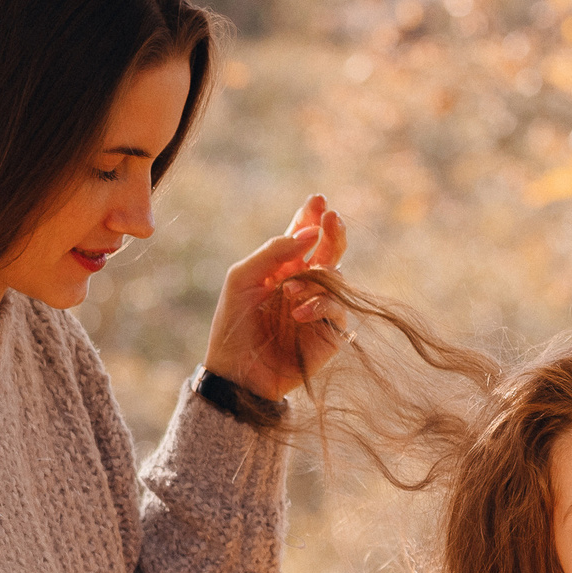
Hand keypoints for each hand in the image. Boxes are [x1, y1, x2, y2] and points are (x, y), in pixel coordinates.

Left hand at [204, 193, 350, 401]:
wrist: (236, 373)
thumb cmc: (233, 325)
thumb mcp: (243, 279)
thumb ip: (274, 252)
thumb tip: (311, 233)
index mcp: (283, 269)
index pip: (303, 237)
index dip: (311, 217)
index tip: (318, 200)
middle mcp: (304, 285)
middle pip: (329, 252)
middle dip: (333, 233)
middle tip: (332, 217)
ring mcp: (319, 309)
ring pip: (337, 278)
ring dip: (315, 277)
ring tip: (288, 291)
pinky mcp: (329, 334)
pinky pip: (338, 309)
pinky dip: (320, 305)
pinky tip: (298, 313)